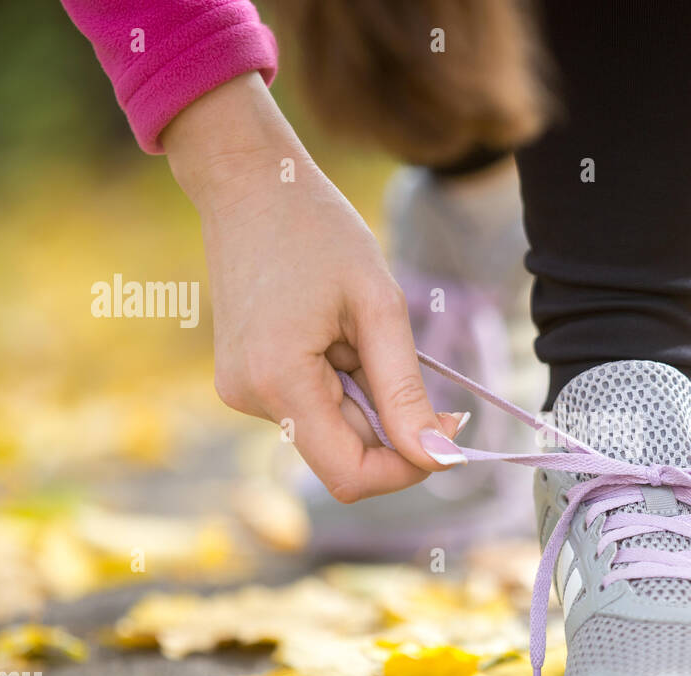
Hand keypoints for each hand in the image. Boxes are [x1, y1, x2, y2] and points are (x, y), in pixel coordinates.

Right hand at [163, 73, 464, 501]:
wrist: (249, 183)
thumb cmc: (318, 231)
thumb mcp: (379, 308)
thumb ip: (407, 392)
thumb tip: (441, 458)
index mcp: (280, 382)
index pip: (351, 477)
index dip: (407, 469)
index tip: (447, 433)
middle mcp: (251, 398)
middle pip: (344, 455)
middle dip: (392, 425)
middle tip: (418, 366)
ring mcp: (243, 391)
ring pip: (331, 431)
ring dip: (367, 398)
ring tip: (360, 332)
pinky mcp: (246, 379)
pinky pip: (311, 406)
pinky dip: (342, 384)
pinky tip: (338, 334)